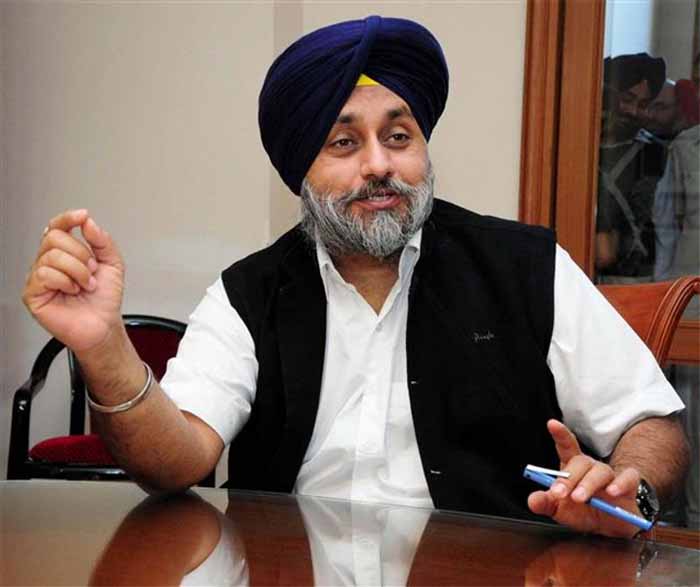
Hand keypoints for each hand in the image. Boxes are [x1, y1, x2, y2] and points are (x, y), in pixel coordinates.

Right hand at [23, 209, 124, 352]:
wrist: (104, 325)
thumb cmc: (105, 300)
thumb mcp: (113, 264)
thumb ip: (103, 241)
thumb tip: (88, 223)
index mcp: (65, 253)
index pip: (57, 227)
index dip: (67, 218)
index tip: (83, 216)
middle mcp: (49, 263)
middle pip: (54, 237)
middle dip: (81, 253)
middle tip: (91, 271)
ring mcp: (39, 278)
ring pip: (52, 255)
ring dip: (78, 270)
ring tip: (85, 285)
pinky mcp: (32, 294)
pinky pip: (44, 274)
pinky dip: (65, 281)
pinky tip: (72, 291)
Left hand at [527, 419, 641, 537]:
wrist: (610, 526)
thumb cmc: (583, 512)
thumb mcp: (560, 510)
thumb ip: (546, 503)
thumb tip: (533, 500)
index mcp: (573, 467)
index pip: (566, 446)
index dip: (560, 434)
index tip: (552, 423)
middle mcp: (591, 467)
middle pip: (580, 462)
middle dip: (568, 478)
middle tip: (559, 493)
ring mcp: (609, 474)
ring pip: (600, 471)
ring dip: (588, 484)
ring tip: (579, 497)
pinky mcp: (629, 485)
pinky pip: (628, 478)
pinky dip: (621, 484)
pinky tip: (612, 492)